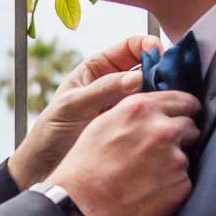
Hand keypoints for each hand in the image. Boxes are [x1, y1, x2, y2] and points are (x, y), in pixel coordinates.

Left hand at [9, 35, 157, 186]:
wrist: (43, 169)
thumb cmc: (51, 134)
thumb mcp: (72, 106)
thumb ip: (103, 90)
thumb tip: (138, 78)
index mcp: (98, 69)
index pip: (131, 47)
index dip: (148, 46)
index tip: (160, 56)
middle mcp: (115, 85)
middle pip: (149, 68)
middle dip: (162, 71)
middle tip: (171, 82)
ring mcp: (125, 107)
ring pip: (154, 92)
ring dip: (165, 94)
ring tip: (170, 102)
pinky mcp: (132, 128)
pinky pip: (152, 116)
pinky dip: (161, 115)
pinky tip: (165, 119)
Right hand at [46, 85, 197, 215]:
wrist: (80, 207)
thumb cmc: (85, 167)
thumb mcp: (103, 123)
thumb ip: (135, 112)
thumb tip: (155, 110)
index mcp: (142, 109)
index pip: (184, 101)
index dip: (184, 111)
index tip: (181, 120)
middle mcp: (162, 130)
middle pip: (190, 128)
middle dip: (180, 138)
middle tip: (158, 154)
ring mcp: (175, 159)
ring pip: (186, 157)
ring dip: (172, 165)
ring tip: (145, 177)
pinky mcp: (180, 186)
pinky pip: (183, 183)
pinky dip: (171, 187)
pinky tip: (148, 193)